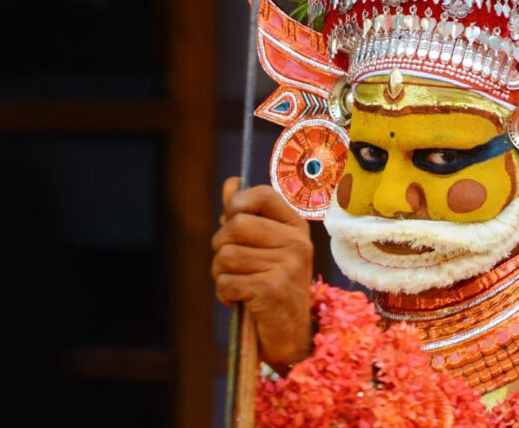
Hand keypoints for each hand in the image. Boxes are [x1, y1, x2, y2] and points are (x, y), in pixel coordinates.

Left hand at [212, 178, 313, 373]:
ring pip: (225, 255)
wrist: (290, 336)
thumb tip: (231, 182)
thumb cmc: (272, 284)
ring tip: (238, 284)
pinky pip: (225, 281)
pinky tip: (239, 300)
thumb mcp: (264, 246)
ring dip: (221, 273)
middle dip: (221, 245)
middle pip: (236, 225)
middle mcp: (298, 243)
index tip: (231, 219)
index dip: (237, 203)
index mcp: (296, 227)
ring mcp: (288, 266)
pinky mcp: (273, 289)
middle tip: (231, 263)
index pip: (263, 195)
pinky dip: (224, 293)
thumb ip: (246, 214)